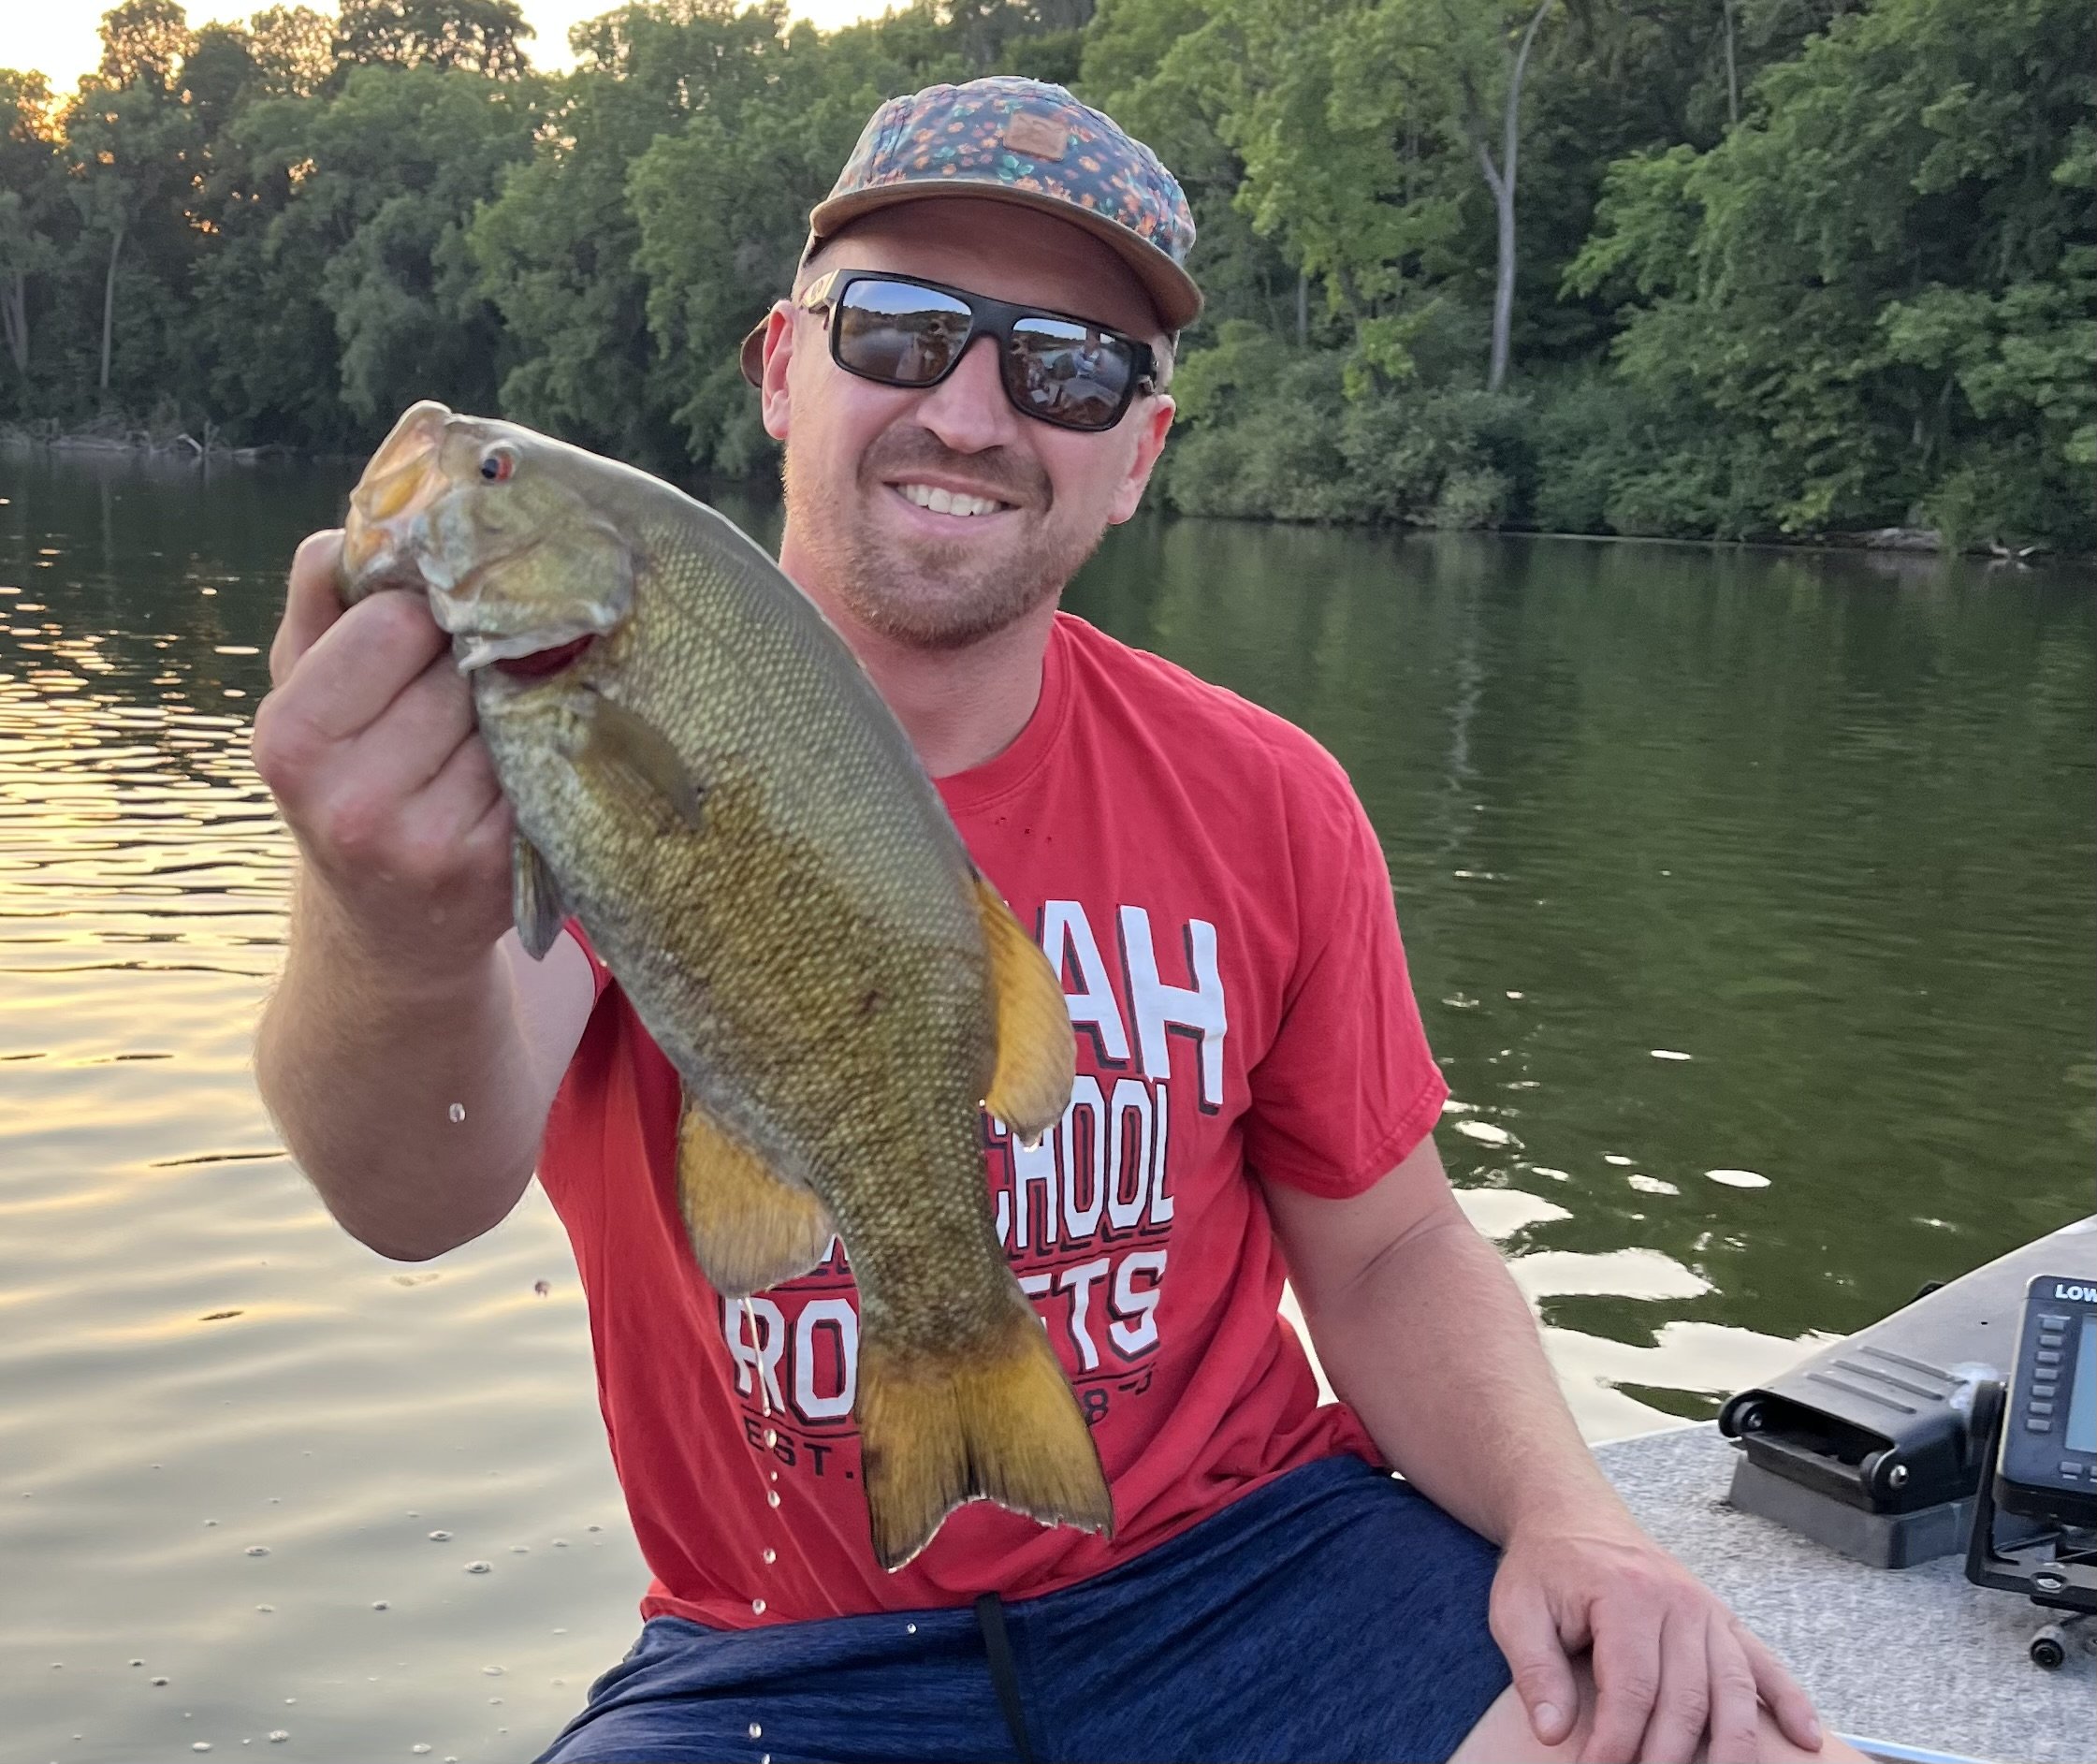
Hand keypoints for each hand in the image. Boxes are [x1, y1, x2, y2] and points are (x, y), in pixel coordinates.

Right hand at [250, 530, 514, 975]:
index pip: (396, 623)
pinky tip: (521, 768)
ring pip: (513, 712)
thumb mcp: (307, 690)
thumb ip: (321, 602)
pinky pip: (545, 764)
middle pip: (463, 668)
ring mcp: (432, 844)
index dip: (420, 619)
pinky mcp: (500, 870)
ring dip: (515, 707)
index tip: (419, 640)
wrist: (392, 925)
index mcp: (291, 741)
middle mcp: (354, 804)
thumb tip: (362, 527)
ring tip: (484, 734)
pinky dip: (543, 754)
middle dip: (471, 664)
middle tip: (458, 695)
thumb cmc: (348, 777)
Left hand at [1490, 1507, 1822, 1762]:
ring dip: (1732, 1747)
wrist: (1573, 1516)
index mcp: (1625, 1596)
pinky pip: (1764, 1662)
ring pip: (1732, 1689)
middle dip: (1668, 1757)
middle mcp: (1676, 1602)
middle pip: (1686, 1699)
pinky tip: (1806, 1738)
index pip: (1630, 1690)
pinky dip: (1789, 1700)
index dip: (1616, 1744)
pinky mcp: (1721, 1618)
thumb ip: (1533, 1669)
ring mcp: (1705, 1609)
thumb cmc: (1545, 1566)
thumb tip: (1552, 1733)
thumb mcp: (1516, 1608)